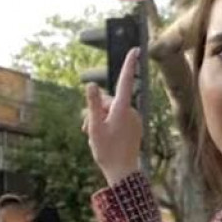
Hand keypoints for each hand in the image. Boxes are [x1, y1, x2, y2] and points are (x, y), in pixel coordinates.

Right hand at [82, 47, 143, 186]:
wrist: (123, 171)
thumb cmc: (107, 150)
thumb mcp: (94, 127)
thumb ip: (93, 105)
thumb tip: (91, 84)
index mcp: (122, 109)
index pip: (125, 81)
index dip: (129, 64)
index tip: (136, 50)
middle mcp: (131, 111)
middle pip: (110, 101)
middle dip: (96, 110)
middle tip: (85, 129)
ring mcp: (134, 119)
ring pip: (113, 111)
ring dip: (101, 119)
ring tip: (93, 136)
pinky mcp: (135, 127)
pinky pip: (120, 119)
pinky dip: (110, 123)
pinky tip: (104, 138)